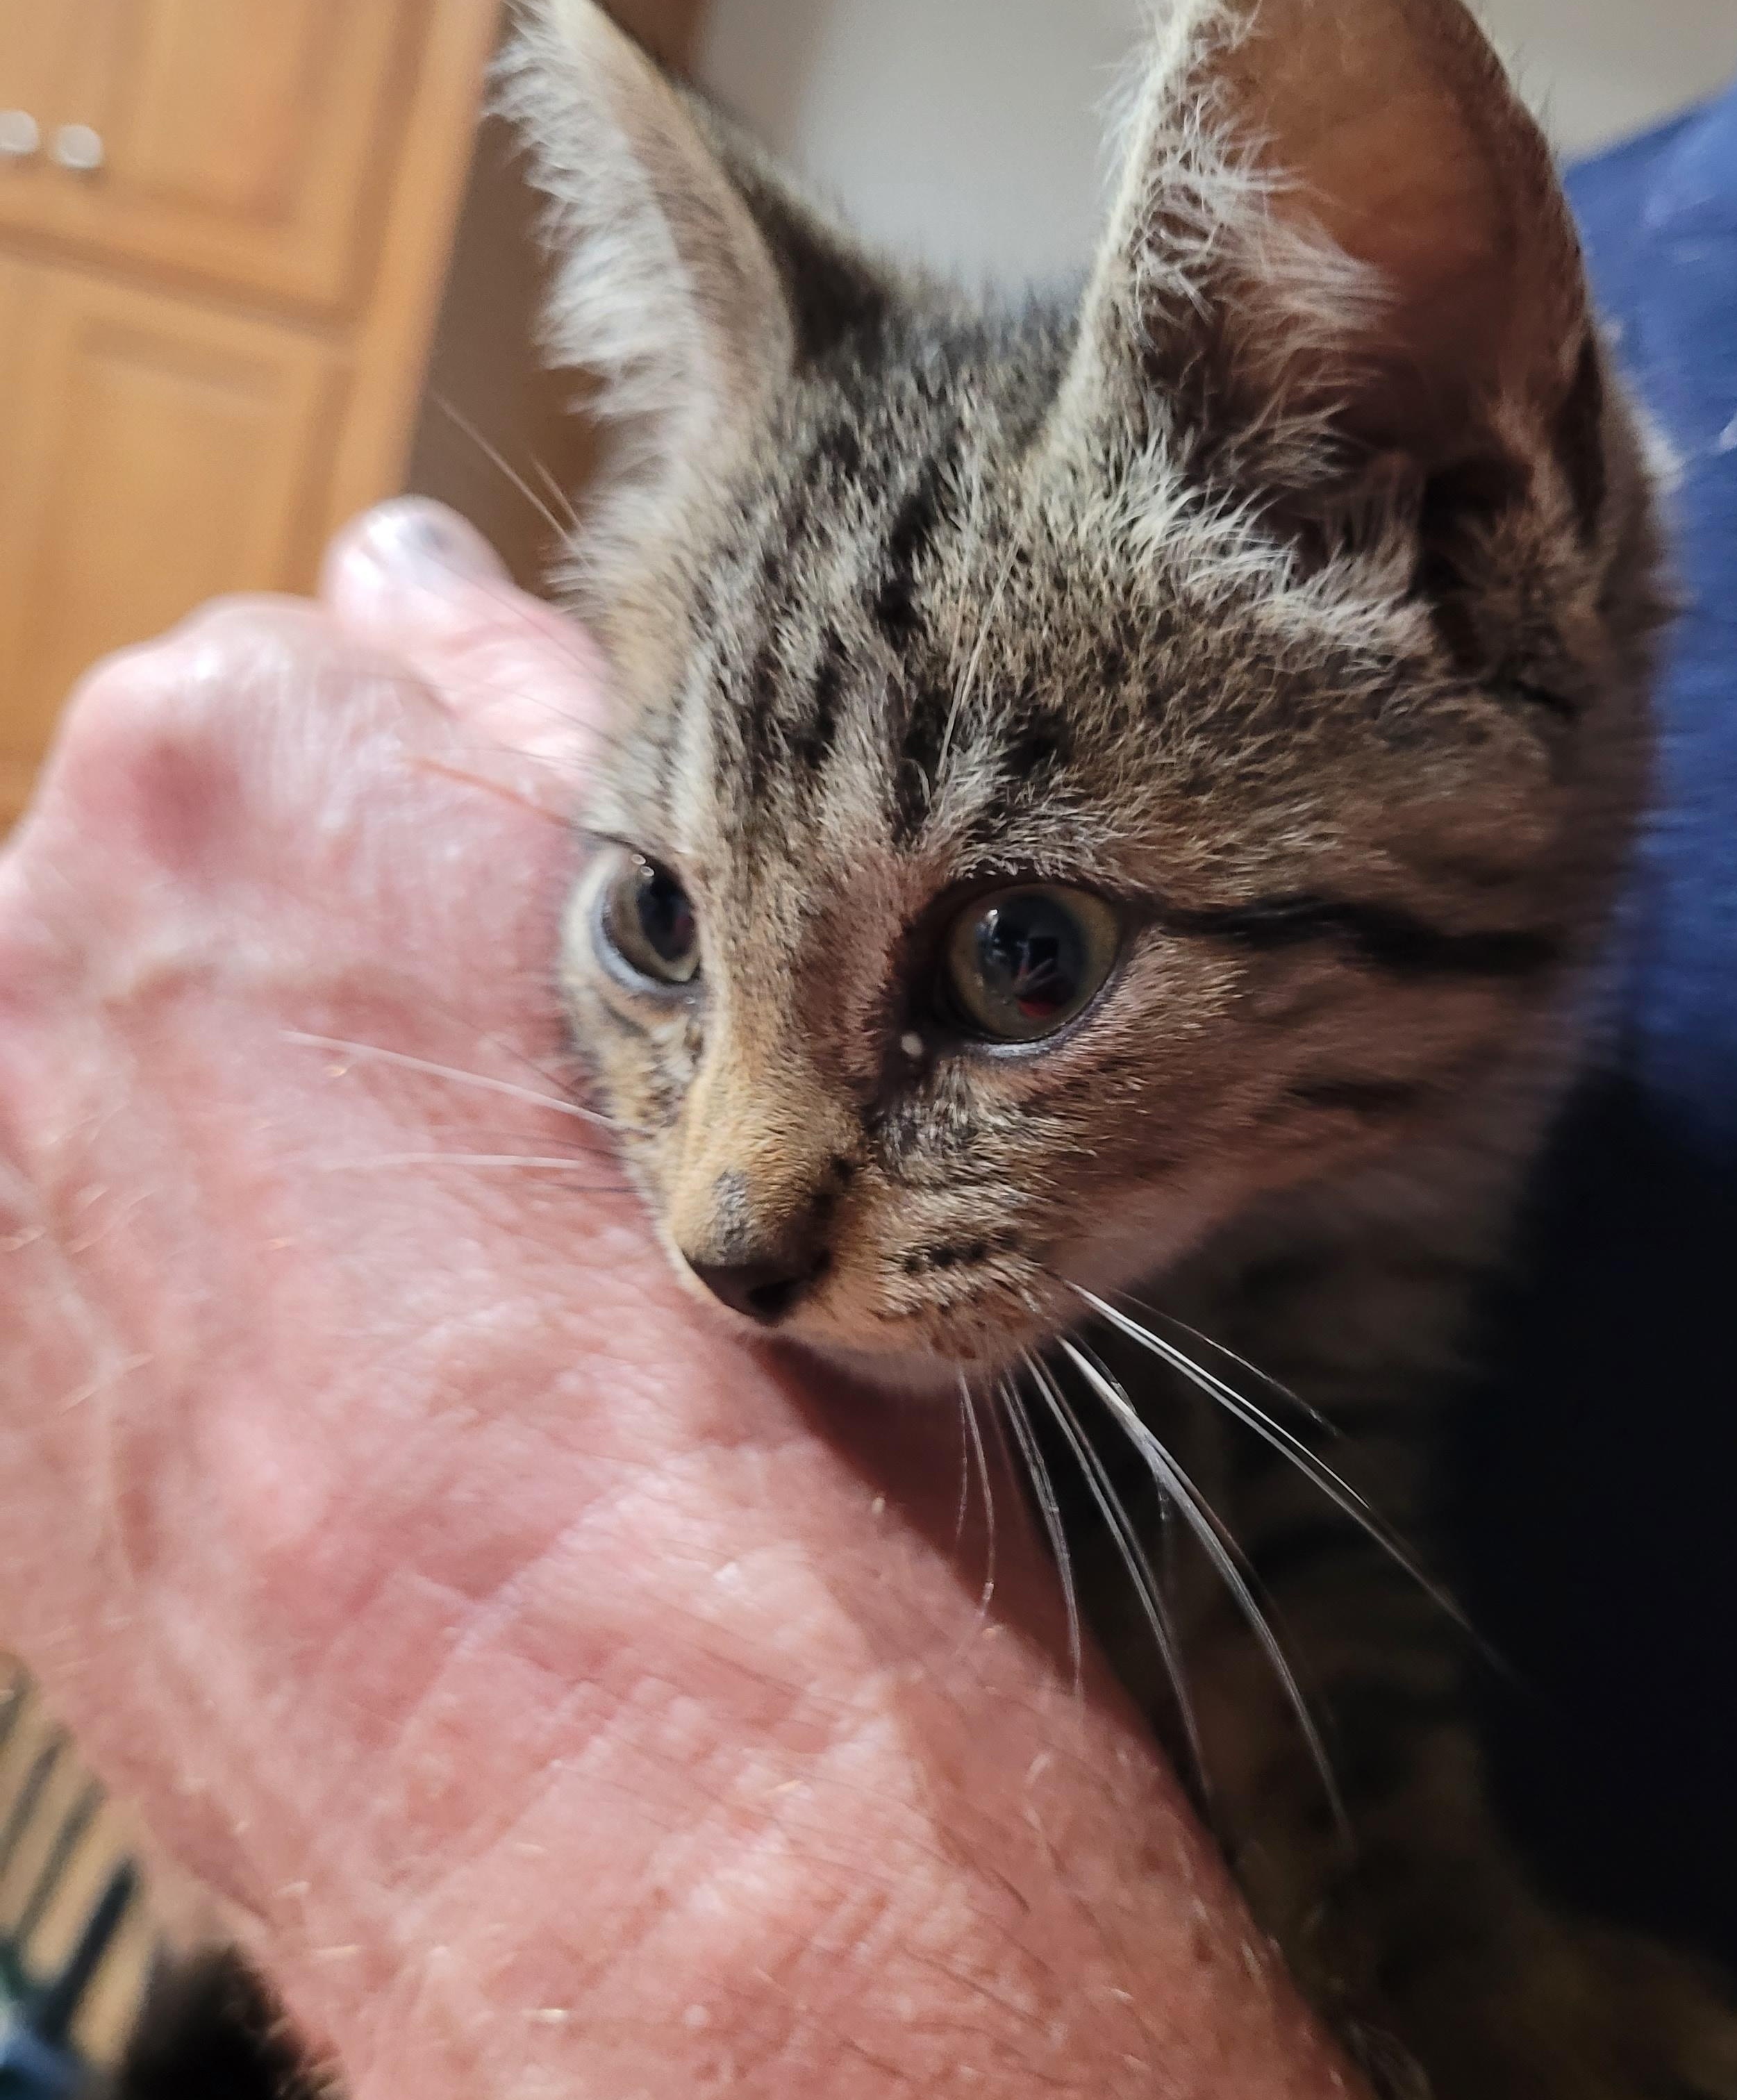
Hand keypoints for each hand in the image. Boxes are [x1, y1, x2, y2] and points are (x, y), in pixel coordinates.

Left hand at [0, 503, 1363, 2098]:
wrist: (655, 1811)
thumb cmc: (743, 1405)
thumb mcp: (699, 986)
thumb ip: (524, 730)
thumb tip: (419, 586)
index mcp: (236, 787)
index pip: (326, 651)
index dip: (481, 791)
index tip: (561, 918)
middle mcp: (37, 971)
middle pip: (193, 839)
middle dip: (354, 927)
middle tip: (529, 1116)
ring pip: (128, 1038)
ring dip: (273, 1095)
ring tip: (452, 1262)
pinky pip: (73, 1227)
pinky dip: (194, 1250)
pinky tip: (341, 1364)